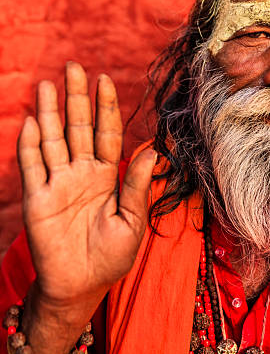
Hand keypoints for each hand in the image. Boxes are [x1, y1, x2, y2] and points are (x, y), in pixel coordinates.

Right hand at [17, 62, 155, 353]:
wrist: (81, 286)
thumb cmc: (111, 257)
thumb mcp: (132, 222)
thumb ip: (139, 187)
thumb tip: (155, 153)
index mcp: (107, 176)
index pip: (106, 134)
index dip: (106, 107)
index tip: (105, 79)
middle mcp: (82, 174)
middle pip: (78, 128)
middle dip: (76, 98)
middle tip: (73, 67)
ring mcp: (58, 183)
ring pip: (52, 140)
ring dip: (49, 113)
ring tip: (47, 85)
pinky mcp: (37, 199)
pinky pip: (32, 166)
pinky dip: (30, 144)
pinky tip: (31, 121)